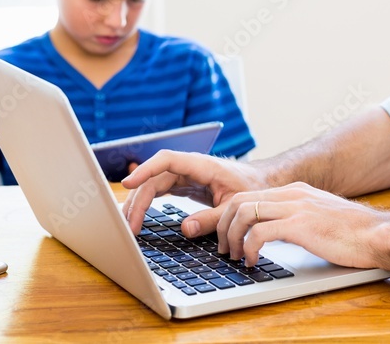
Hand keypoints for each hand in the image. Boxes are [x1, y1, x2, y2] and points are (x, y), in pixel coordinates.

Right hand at [121, 150, 269, 236]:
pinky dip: (147, 204)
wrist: (261, 182)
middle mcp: (189, 167)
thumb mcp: (235, 206)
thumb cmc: (251, 188)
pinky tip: (137, 218)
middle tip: (129, 227)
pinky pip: (159, 190)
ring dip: (138, 203)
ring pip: (153, 184)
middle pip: (154, 177)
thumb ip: (212, 218)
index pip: (167, 160)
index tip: (128, 184)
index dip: (145, 170)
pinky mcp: (183, 184)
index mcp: (202, 165)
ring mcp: (184, 175)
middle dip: (138, 200)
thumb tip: (185, 228)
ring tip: (128, 226)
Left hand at [216, 182, 389, 268]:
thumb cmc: (353, 233)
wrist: (378, 234)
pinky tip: (252, 260)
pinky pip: (260, 233)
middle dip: (223, 226)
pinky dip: (249, 248)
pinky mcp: (301, 225)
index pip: (249, 195)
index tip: (226, 236)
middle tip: (224, 249)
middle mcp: (292, 193)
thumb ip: (298, 217)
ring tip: (234, 256)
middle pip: (239, 200)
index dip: (229, 216)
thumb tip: (276, 232)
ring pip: (244, 213)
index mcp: (295, 190)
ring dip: (232, 237)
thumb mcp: (319, 217)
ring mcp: (296, 207)